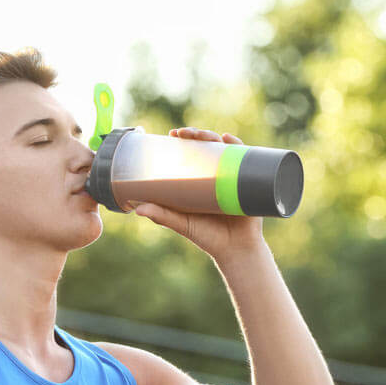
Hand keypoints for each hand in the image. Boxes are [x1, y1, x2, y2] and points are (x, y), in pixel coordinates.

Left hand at [131, 127, 265, 261]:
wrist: (237, 251)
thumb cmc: (208, 237)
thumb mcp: (183, 224)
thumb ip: (163, 216)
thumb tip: (138, 209)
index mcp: (199, 182)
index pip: (191, 154)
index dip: (183, 141)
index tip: (173, 134)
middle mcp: (216, 176)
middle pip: (207, 147)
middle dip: (197, 135)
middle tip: (184, 133)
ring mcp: (233, 177)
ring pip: (224, 150)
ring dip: (214, 137)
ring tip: (205, 135)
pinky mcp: (248, 182)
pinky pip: (246, 160)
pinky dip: (239, 146)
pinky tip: (230, 139)